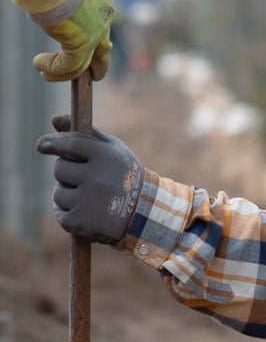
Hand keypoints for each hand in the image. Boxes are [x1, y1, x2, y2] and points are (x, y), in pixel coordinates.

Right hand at [32, 0, 114, 81]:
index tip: (103, 50)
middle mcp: (104, 17)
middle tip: (95, 76)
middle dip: (100, 65)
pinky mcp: (81, 43)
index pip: (104, 24)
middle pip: (104, 49)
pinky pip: (69, 65)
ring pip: (82, 61)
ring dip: (62, 71)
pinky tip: (39, 66)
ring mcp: (94, 32)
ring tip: (46, 73)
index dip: (102, 40)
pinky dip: (53, 68)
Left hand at [36, 115, 143, 243]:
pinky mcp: (82, 222)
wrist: (146, 215)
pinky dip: (69, 215)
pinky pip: (60, 214)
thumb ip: (85, 134)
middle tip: (88, 181)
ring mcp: (89, 202)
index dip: (52, 143)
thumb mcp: (113, 151)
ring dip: (69, 196)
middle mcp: (98, 179)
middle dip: (69, 174)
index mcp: (107, 158)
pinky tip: (87, 214)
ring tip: (91, 200)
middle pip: (60, 169)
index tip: (42, 145)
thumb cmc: (125, 177)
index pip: (69, 144)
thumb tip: (54, 119)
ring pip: (58, 193)